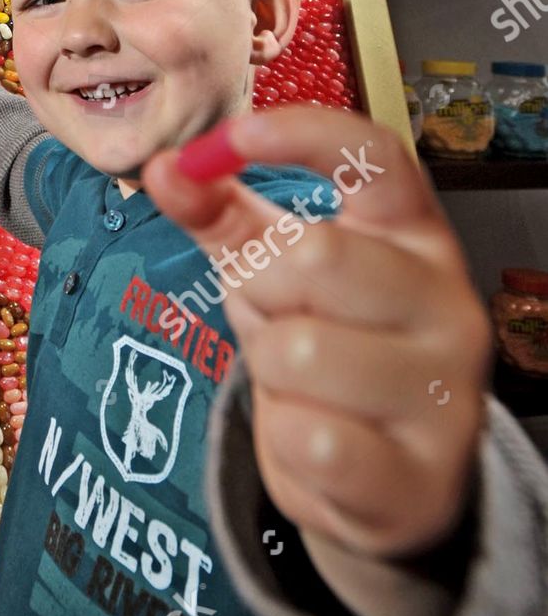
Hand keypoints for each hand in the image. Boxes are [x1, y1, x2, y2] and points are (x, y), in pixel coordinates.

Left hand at [142, 108, 489, 565]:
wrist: (381, 480)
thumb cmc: (327, 342)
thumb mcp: (272, 268)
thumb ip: (219, 213)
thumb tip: (166, 167)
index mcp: (415, 236)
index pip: (376, 158)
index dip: (305, 135)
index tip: (234, 135)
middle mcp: (449, 304)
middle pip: (317, 255)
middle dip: (260, 287)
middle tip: (275, 315)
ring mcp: (449, 393)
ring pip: (300, 351)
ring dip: (270, 371)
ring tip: (300, 384)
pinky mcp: (424, 477)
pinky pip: (308, 440)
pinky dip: (283, 442)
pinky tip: (314, 443)